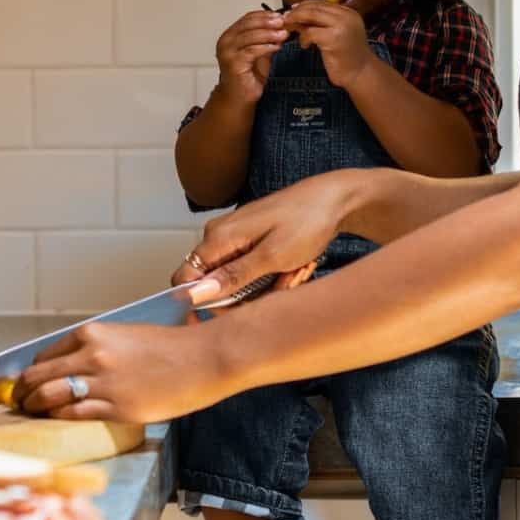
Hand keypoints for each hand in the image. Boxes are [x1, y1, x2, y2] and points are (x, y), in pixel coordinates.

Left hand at [12, 321, 232, 423]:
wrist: (202, 359)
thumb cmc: (168, 347)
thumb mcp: (123, 336)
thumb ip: (94, 349)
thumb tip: (67, 368)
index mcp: (91, 333)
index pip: (43, 355)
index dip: (29, 372)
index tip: (25, 383)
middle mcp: (91, 356)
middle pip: (38, 377)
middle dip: (22, 392)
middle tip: (17, 402)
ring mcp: (103, 383)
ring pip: (49, 397)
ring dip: (34, 408)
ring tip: (31, 414)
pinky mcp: (117, 408)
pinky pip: (74, 415)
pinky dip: (59, 419)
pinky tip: (56, 421)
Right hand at [178, 171, 367, 302]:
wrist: (334, 200)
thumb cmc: (307, 221)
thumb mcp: (272, 256)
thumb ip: (233, 277)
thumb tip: (199, 293)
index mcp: (218, 236)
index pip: (185, 277)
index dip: (196, 303)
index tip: (219, 319)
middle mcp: (220, 236)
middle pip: (215, 284)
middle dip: (247, 296)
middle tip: (280, 286)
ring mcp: (236, 238)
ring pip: (237, 281)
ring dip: (266, 287)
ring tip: (293, 273)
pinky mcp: (250, 241)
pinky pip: (251, 271)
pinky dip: (273, 276)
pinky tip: (292, 268)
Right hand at [213, 9, 287, 104]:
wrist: (239, 97)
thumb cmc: (248, 76)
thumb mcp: (260, 52)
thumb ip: (267, 39)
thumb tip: (282, 26)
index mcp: (230, 35)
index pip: (247, 18)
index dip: (265, 15)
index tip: (280, 16)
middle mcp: (225, 42)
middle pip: (248, 24)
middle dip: (268, 22)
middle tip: (283, 22)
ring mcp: (227, 52)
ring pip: (251, 36)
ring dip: (269, 34)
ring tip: (283, 35)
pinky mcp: (233, 63)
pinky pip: (252, 51)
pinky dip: (266, 47)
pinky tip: (277, 47)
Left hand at [282, 0, 370, 88]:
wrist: (361, 73)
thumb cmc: (346, 56)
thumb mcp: (335, 33)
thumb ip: (320, 23)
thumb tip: (296, 14)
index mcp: (348, 12)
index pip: (321, 3)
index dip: (304, 5)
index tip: (292, 11)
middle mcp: (346, 15)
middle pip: (315, 7)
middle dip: (297, 12)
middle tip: (286, 19)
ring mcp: (341, 26)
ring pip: (311, 15)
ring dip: (297, 22)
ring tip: (291, 30)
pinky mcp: (333, 39)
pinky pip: (310, 32)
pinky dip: (303, 38)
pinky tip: (305, 45)